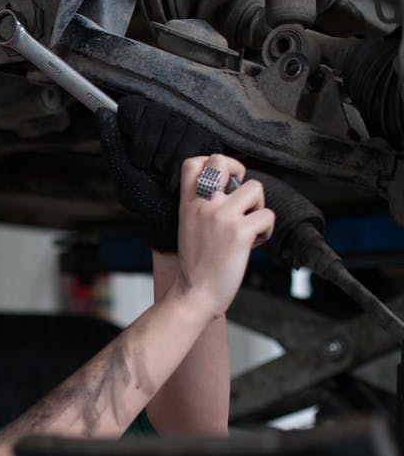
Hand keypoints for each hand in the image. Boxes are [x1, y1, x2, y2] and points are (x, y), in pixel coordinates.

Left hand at [97, 96, 223, 250]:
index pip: (133, 106)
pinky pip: (193, 138)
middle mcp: (162, 125)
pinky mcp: (205, 140)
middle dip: (147, 146)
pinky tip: (174, 180)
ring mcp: (185, 129)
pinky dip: (179, 164)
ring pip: (175, 126)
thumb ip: (112, 142)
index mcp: (139, 129)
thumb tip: (102, 111)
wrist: (170, 219)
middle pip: (156, 113)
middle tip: (146, 168)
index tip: (131, 150)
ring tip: (161, 176)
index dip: (132, 126)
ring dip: (163, 158)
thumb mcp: (123, 172)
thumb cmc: (145, 197)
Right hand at [175, 155, 275, 315]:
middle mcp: (204, 205)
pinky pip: (267, 215)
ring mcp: (222, 217)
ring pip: (255, 188)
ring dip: (258, 207)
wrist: (195, 293)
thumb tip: (230, 190)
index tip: (225, 179)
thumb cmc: (196, 264)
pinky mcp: (240, 233)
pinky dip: (266, 231)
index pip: (194, 163)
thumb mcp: (189, 227)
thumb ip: (202, 206)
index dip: (214, 162)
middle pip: (222, 161)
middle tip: (242, 196)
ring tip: (249, 226)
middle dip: (239, 173)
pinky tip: (253, 244)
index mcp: (188, 204)